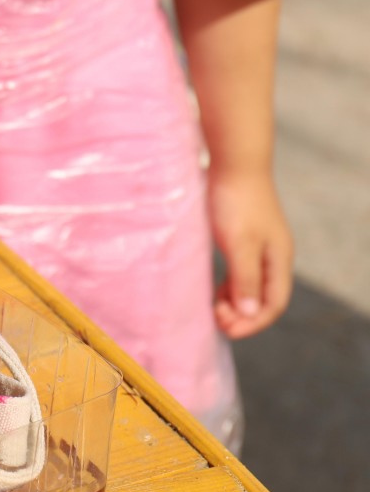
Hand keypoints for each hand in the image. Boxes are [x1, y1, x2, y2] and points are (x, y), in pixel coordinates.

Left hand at [208, 167, 293, 338]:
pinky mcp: (244, 235)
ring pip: (251, 284)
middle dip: (243, 315)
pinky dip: (229, 285)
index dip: (253, 322)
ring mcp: (260, 245)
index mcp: (278, 259)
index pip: (273, 304)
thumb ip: (246, 279)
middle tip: (216, 321)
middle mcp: (274, 255)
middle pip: (263, 297)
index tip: (226, 329)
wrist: (234, 161)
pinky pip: (241, 270)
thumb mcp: (240, 244)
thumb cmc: (236, 202)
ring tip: (213, 310)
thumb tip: (251, 313)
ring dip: (235, 302)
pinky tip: (214, 290)